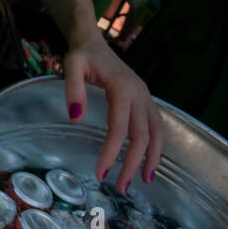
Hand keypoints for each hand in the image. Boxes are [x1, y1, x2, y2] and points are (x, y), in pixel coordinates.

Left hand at [64, 31, 163, 188]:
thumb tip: (76, 118)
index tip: (100, 173)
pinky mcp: (145, 99)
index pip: (119, 128)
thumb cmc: (81, 55)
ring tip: (144, 181)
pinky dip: (156, 145)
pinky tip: (150, 160)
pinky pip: (156, 125)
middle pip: (142, 135)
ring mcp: (145, 96)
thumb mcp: (70, 66)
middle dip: (133, 163)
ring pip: (156, 132)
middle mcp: (140, 93)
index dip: (111, 152)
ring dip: (152, 158)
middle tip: (120, 187)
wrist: (93, 41)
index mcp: (122, 88)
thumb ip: (73, 90)